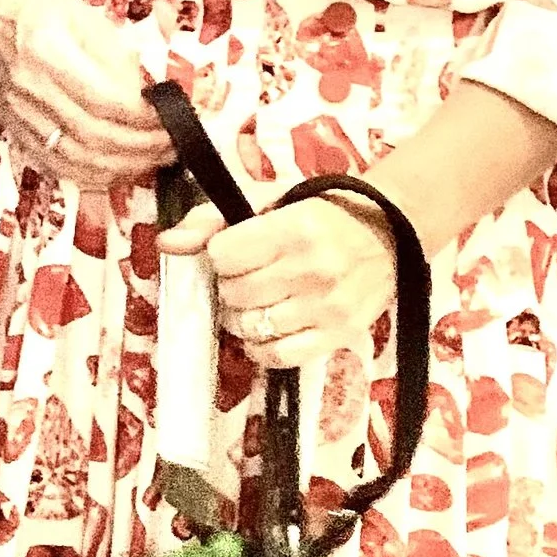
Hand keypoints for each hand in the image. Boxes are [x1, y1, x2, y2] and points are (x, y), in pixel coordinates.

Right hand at [0, 0, 170, 188]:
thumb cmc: (41, 7)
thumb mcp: (89, 19)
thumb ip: (119, 61)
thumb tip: (148, 100)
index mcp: (49, 52)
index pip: (105, 100)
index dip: (145, 119)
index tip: (173, 118)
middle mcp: (31, 89)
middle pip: (94, 137)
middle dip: (143, 148)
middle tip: (174, 145)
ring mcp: (19, 115)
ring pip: (75, 160)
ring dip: (122, 168)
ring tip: (153, 161)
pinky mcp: (14, 130)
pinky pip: (55, 166)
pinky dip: (91, 176)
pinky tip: (116, 171)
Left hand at [160, 193, 400, 371]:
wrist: (389, 229)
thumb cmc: (322, 211)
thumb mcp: (270, 199)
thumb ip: (213, 220)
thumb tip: (166, 242)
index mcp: (293, 229)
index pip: (223, 256)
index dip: (221, 255)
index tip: (235, 251)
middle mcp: (311, 271)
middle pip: (234, 293)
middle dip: (231, 285)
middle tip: (248, 275)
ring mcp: (326, 307)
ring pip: (251, 327)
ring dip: (243, 316)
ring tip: (258, 301)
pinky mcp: (339, 335)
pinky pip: (279, 357)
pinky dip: (262, 348)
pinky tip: (266, 329)